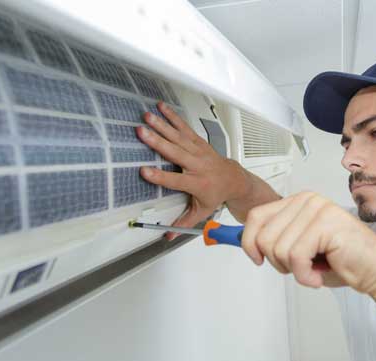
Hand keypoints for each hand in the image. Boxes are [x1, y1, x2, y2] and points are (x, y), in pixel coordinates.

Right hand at [137, 102, 245, 239]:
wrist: (233, 179)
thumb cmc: (215, 194)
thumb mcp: (201, 211)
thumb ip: (184, 222)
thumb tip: (167, 238)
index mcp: (196, 183)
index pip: (175, 181)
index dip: (159, 177)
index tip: (144, 171)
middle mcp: (197, 165)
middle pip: (175, 153)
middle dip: (158, 142)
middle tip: (142, 132)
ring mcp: (198, 151)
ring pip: (178, 137)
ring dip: (162, 125)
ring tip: (147, 117)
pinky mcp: (198, 141)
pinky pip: (184, 127)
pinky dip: (173, 116)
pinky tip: (161, 107)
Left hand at [241, 191, 375, 295]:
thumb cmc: (343, 261)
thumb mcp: (301, 248)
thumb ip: (277, 240)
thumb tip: (247, 243)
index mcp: (299, 202)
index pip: (256, 217)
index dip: (249, 242)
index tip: (257, 259)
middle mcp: (307, 200)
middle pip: (264, 236)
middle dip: (277, 262)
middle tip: (300, 268)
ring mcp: (317, 209)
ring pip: (278, 249)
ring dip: (294, 271)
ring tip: (314, 270)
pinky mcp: (326, 224)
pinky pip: (296, 257)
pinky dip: (305, 276)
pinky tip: (319, 276)